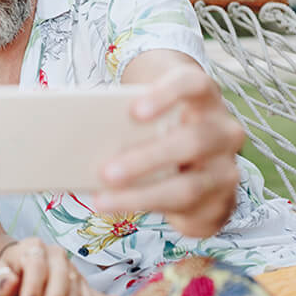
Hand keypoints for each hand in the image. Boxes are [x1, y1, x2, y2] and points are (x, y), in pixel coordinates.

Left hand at [0, 238, 115, 295]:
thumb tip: (10, 283)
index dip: (33, 286)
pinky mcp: (80, 281)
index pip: (35, 264)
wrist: (16, 274)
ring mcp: (70, 267)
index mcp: (32, 247)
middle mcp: (55, 254)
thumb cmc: (5, 277)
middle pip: (60, 273)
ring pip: (76, 285)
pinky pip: (87, 294)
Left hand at [93, 60, 244, 237]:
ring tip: (102, 200)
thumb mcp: (149, 116)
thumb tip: (69, 127)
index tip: (133, 111)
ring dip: (141, 196)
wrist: (200, 157)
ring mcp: (227, 168)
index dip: (166, 94)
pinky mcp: (223, 202)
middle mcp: (223, 130)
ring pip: (188, 187)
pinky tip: (121, 210)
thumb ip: (124, 117)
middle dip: (146, 159)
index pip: (193, 84)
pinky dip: (150, 211)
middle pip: (192, 141)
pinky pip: (188, 212)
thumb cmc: (162, 125)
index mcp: (203, 96)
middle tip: (105, 171)